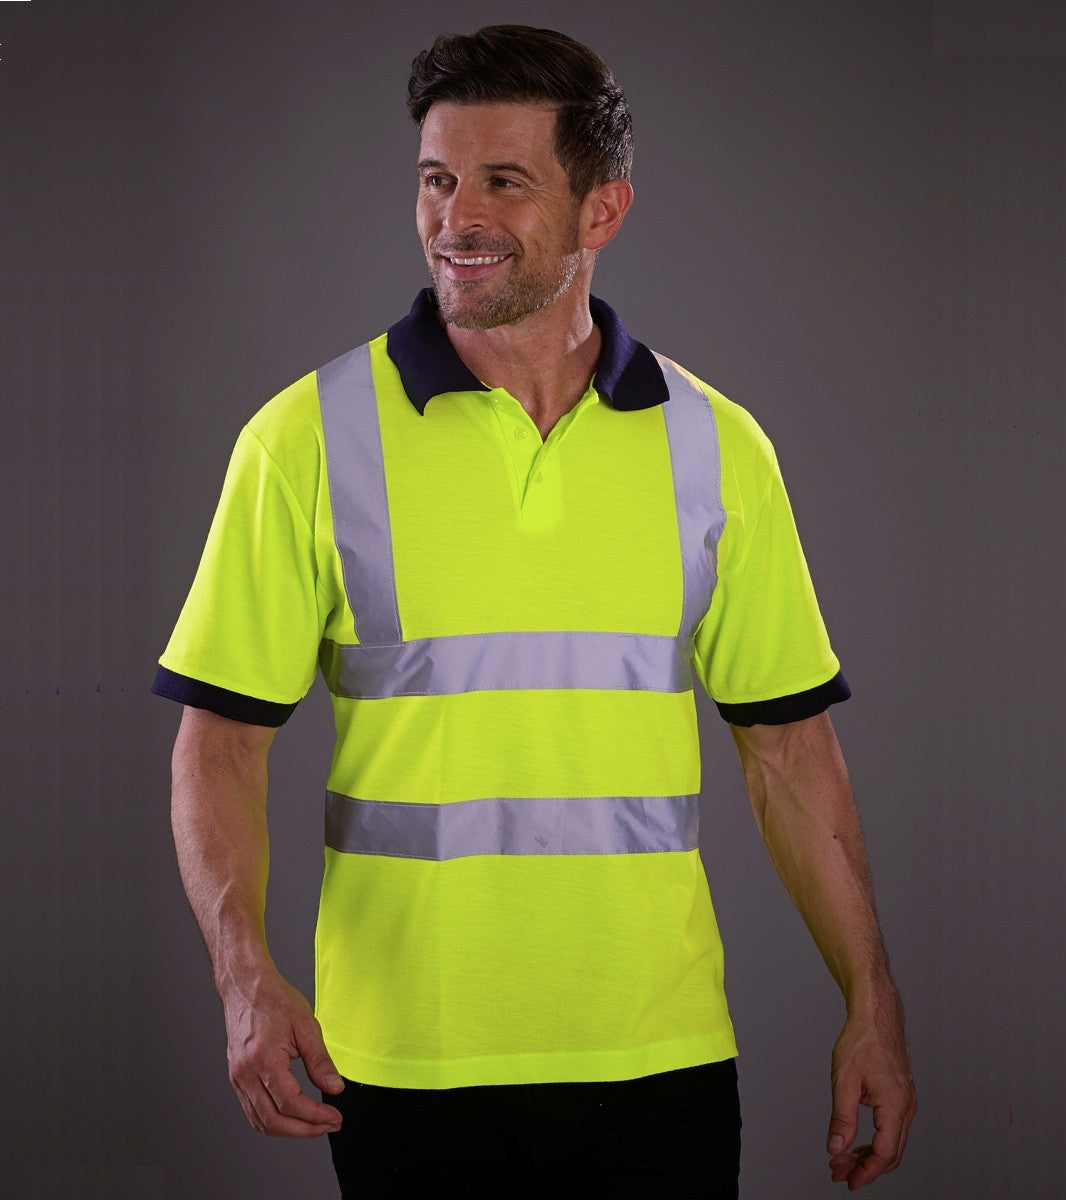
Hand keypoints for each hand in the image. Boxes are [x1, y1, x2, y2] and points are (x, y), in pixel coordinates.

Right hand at [222, 967, 345, 1137]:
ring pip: (260, 1122)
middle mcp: (245, 1074)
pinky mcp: (237, 1078)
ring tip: (314, 1124)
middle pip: (273, 1121)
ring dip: (289, 1130)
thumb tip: (335, 1088)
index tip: (334, 1116)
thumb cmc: (274, 999)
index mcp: (263, 1059)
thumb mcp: (306, 1025)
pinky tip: (292, 1115)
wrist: (246, 987)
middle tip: (329, 1124)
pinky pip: (252, 1111)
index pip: (290, 1103)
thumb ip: (320, 1061)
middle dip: (304, 1130)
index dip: (315, 1116)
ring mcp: (237, 1078)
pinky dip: (273, 1121)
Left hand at [826, 1004, 915, 1188]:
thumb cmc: (862, 1040)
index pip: (884, 1153)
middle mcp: (906, 1106)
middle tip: (840, 1173)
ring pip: (892, 1141)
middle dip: (865, 1168)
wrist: (877, 1015)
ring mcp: (906, 1101)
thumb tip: (836, 1148)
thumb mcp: (844, 1081)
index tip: (847, 1181)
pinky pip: (893, 1128)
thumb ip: (842, 1119)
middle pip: (891, 1152)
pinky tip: (857, 1142)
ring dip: (869, 1155)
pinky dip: (876, 1140)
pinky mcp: (901, 1095)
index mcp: (895, 1105)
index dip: (866, 1172)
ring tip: (844, 1160)